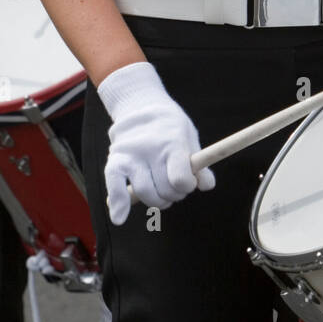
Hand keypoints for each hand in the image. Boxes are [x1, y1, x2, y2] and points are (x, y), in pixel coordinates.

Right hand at [98, 62, 214, 224]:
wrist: (141, 104)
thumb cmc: (171, 126)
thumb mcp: (189, 138)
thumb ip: (199, 164)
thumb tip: (208, 185)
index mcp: (172, 143)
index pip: (180, 179)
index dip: (187, 186)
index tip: (188, 182)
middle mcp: (150, 149)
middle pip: (164, 190)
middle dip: (173, 194)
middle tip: (174, 185)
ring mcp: (131, 155)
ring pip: (145, 193)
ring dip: (156, 200)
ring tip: (160, 191)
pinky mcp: (115, 160)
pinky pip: (114, 185)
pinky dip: (117, 204)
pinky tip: (120, 217)